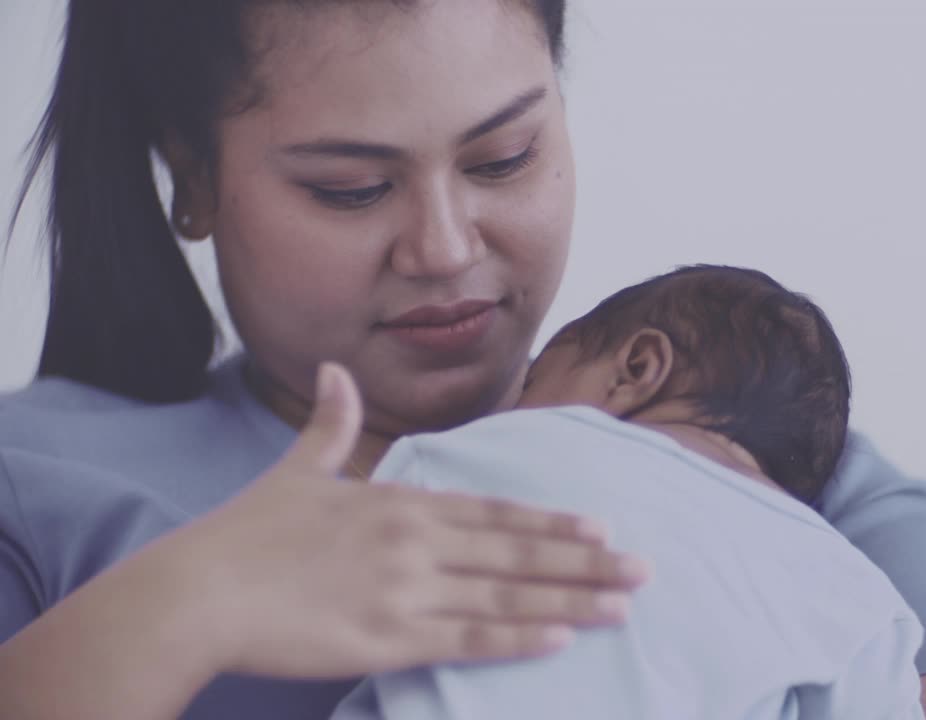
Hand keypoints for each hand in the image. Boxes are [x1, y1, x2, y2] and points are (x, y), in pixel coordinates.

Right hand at [182, 363, 649, 678]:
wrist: (198, 590)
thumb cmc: (246, 532)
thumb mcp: (296, 468)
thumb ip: (330, 422)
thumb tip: (330, 369)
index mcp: (401, 502)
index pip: (495, 512)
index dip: (551, 522)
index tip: (601, 527)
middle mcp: (415, 541)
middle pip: (517, 552)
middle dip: (585, 561)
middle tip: (643, 569)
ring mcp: (405, 589)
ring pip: (506, 595)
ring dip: (571, 600)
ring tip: (622, 606)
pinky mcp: (386, 637)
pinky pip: (467, 638)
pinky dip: (517, 638)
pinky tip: (561, 638)